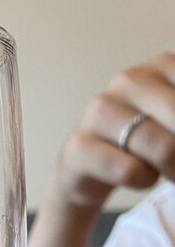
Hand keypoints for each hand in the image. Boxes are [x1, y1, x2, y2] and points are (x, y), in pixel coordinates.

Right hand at [51, 52, 174, 209]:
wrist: (84, 168)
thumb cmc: (138, 143)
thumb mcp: (169, 121)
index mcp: (160, 66)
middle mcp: (128, 81)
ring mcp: (101, 111)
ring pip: (160, 147)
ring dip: (171, 170)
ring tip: (162, 173)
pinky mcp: (80, 146)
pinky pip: (129, 170)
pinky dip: (143, 180)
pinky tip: (138, 178)